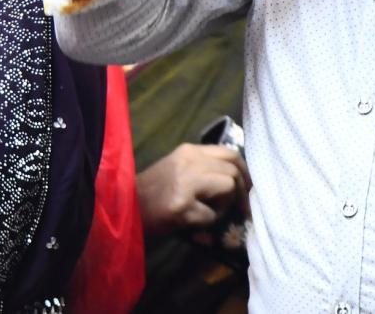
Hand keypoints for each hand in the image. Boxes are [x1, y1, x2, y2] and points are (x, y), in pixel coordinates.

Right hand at [136, 143, 251, 234]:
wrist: (124, 207)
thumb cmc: (152, 191)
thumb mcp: (179, 169)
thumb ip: (204, 167)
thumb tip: (237, 176)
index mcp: (188, 150)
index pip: (230, 152)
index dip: (245, 171)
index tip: (249, 188)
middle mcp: (188, 160)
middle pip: (233, 169)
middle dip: (241, 191)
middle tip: (240, 209)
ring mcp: (184, 181)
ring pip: (227, 186)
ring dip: (224, 205)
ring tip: (207, 212)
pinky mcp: (181, 205)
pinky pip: (211, 215)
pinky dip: (206, 223)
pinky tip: (191, 222)